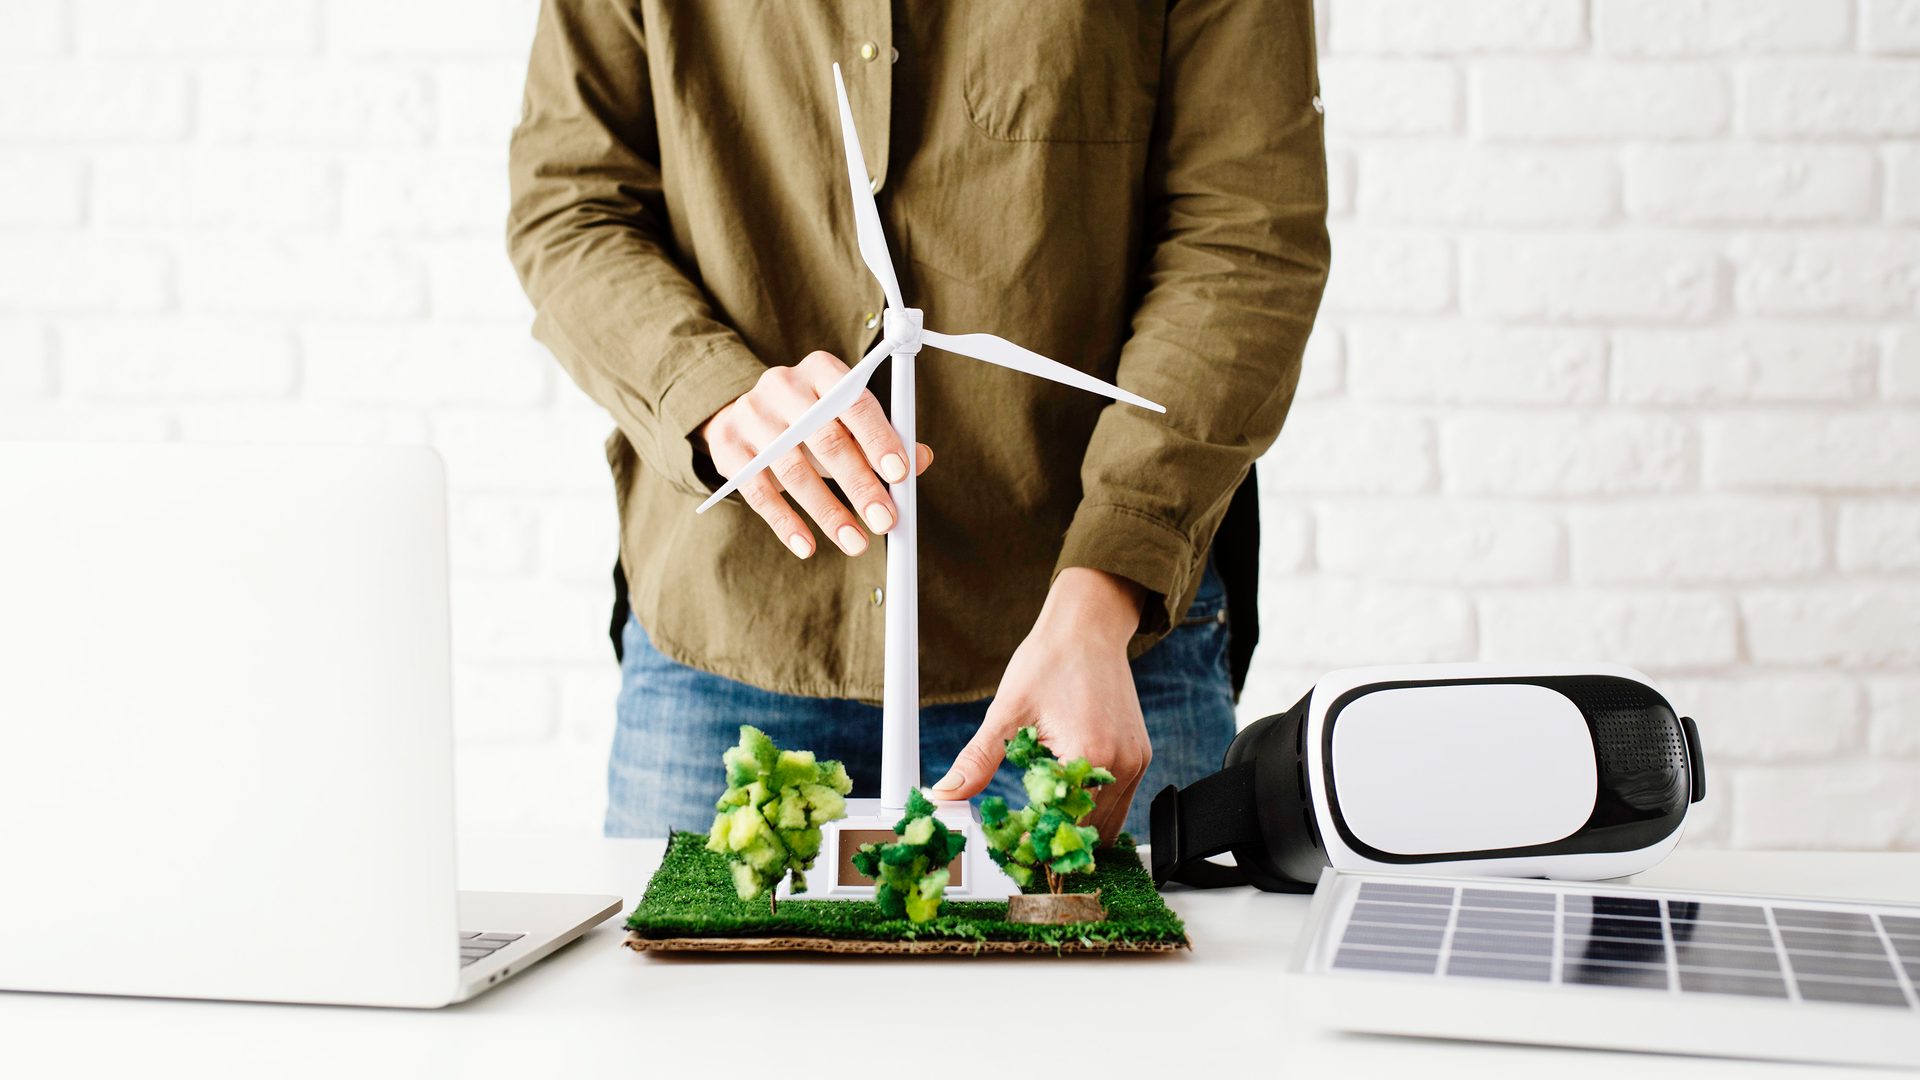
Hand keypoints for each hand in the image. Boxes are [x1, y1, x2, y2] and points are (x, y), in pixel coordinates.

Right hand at [697, 350, 930, 558]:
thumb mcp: (845, 421)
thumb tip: (922, 459)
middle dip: (859, 485)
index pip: (854, 402)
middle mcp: (783, 386)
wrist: (742, 415)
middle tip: (884, 520)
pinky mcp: (729, 449)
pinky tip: (807, 546)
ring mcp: (751, 416)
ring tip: (855, 542)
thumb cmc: (809, 420)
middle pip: (825, 439)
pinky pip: (759, 492)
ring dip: (828, 512)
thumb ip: (882, 438)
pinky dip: (785, 523)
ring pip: (793, 470)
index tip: (900, 475)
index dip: (879, 439)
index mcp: (821, 370)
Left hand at [930, 568, 1150, 843]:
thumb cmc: (1050, 660)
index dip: (1033, 841)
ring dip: (1075, 828)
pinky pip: (1118, 803)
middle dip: (1055, 840)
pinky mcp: (1139, 756)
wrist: (1088, 626)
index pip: (1060, 824)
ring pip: (1108, 826)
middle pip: (1088, 833)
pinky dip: (1091, 810)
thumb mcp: (1006, 712)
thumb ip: (977, 760)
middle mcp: (1121, 763)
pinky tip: (1062, 796)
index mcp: (1089, 754)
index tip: (1010, 845)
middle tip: (1021, 839)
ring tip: (1040, 819)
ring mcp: (1135, 762)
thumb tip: (944, 793)